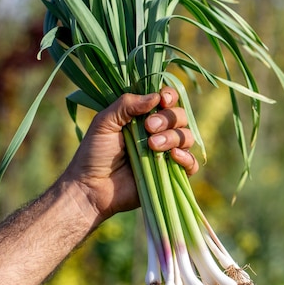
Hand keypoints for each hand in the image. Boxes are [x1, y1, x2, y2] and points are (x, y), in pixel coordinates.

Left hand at [61, 87, 198, 223]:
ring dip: (173, 137)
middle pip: (180, 117)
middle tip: (148, 128)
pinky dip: (187, 158)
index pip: (167, 101)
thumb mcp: (104, 123)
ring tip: (152, 145)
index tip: (162, 100)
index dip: (169, 97)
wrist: (92, 187)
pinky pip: (191, 164)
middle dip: (168, 119)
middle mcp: (159, 133)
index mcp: (144, 117)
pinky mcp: (171, 174)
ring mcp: (166, 153)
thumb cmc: (94, 154)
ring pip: (187, 137)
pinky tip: (173, 156)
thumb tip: (156, 97)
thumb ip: (126, 105)